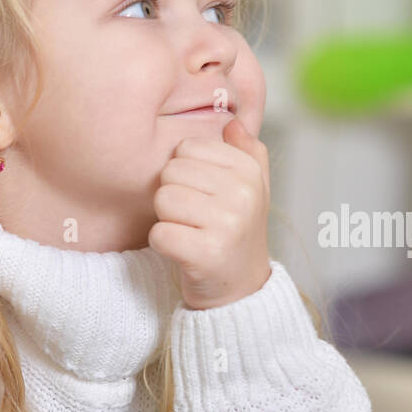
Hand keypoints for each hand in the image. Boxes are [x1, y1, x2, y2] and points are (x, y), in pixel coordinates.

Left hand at [149, 118, 271, 308]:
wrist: (242, 289)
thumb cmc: (237, 232)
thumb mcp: (253, 187)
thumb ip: (247, 151)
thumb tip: (233, 123)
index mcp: (249, 170)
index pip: (186, 148)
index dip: (185, 173)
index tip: (205, 196)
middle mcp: (243, 194)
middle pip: (171, 172)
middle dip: (175, 196)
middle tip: (196, 218)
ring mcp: (227, 224)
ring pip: (163, 200)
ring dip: (168, 219)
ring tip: (191, 233)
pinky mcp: (206, 253)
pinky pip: (159, 233)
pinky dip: (164, 244)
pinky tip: (184, 251)